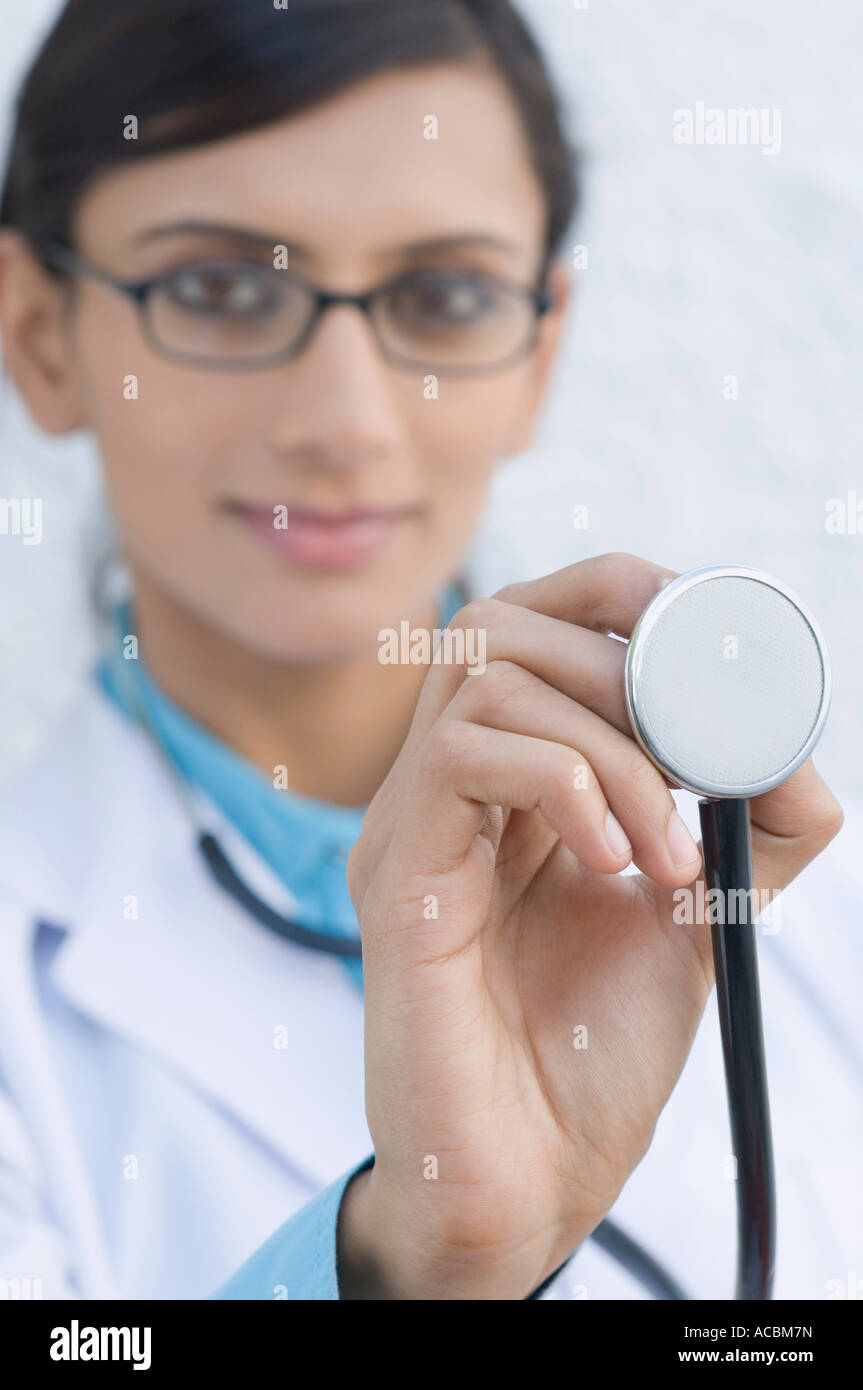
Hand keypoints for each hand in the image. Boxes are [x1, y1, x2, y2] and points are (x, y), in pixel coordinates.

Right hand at [340, 553, 842, 1298]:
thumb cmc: (590, 1051)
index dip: (615, 595)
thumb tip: (789, 750)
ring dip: (614, 745)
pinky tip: (617, 863)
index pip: (530, 622)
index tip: (703, 643)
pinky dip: (569, 783)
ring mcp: (409, 825)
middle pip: (499, 620)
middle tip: (692, 760)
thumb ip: (742, 826)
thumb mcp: (696, 913)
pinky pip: (465, 756)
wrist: (530, 1178)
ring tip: (666, 851)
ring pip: (487, 672)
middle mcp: (443, 789)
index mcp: (503, 784)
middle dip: (621, 664)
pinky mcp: (397, 876)